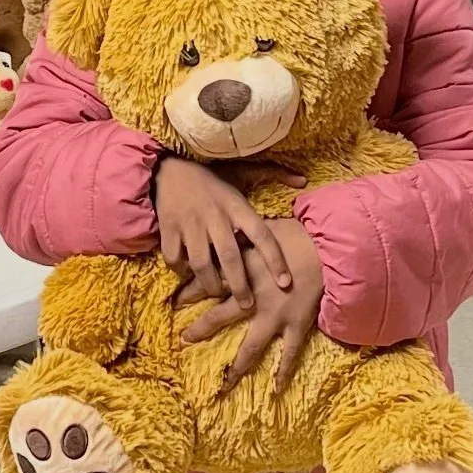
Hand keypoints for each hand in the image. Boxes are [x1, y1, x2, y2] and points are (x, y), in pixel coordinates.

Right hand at [153, 156, 292, 309]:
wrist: (169, 168)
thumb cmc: (212, 177)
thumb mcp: (242, 172)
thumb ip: (274, 174)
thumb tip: (303, 180)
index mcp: (236, 206)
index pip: (262, 235)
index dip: (275, 260)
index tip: (285, 282)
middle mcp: (215, 217)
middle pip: (230, 258)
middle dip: (240, 286)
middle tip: (247, 305)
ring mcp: (190, 224)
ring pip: (201, 264)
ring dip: (211, 284)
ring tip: (218, 292)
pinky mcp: (168, 229)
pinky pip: (175, 258)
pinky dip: (181, 270)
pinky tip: (189, 274)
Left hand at [179, 218, 324, 394]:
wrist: (327, 249)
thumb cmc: (294, 235)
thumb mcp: (259, 231)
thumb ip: (239, 239)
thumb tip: (222, 234)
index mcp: (243, 272)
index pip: (208, 284)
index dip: (189, 293)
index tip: (175, 302)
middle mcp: (254, 298)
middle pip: (219, 317)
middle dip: (200, 330)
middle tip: (183, 340)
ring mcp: (275, 316)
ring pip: (250, 346)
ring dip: (236, 367)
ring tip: (223, 385)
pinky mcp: (296, 325)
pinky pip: (289, 353)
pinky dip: (283, 371)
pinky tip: (275, 390)